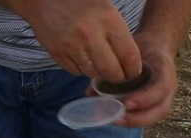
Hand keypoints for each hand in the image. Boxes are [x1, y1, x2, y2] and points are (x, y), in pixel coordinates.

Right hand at [8, 0, 142, 81]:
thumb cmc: (80, 1)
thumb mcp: (106, 6)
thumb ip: (119, 30)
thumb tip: (130, 58)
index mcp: (108, 20)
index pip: (129, 55)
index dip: (133, 69)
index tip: (133, 71)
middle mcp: (90, 34)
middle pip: (111, 71)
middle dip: (117, 77)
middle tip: (118, 75)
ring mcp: (72, 45)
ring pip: (93, 73)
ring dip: (98, 72)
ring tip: (100, 63)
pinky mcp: (57, 53)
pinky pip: (75, 71)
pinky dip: (81, 69)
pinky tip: (83, 57)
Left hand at [114, 34, 177, 126]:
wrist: (156, 45)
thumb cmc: (142, 48)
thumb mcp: (131, 50)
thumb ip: (115, 66)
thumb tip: (90, 91)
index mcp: (164, 70)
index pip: (161, 88)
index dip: (145, 99)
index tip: (127, 103)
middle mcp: (168, 87)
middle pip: (161, 109)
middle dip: (139, 118)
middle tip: (118, 119)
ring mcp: (165, 96)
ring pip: (156, 115)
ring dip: (135, 121)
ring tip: (115, 121)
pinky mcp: (157, 102)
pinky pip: (148, 114)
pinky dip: (133, 119)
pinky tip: (116, 119)